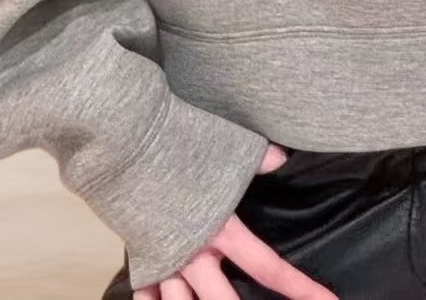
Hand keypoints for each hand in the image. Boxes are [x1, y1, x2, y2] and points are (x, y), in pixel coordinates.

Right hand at [132, 142, 339, 299]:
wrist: (125, 140)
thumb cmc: (178, 140)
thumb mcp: (229, 145)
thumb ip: (259, 159)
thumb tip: (282, 160)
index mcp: (223, 230)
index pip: (269, 268)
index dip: (300, 289)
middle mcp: (194, 255)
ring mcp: (163, 260)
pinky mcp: (138, 256)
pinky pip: (146, 296)